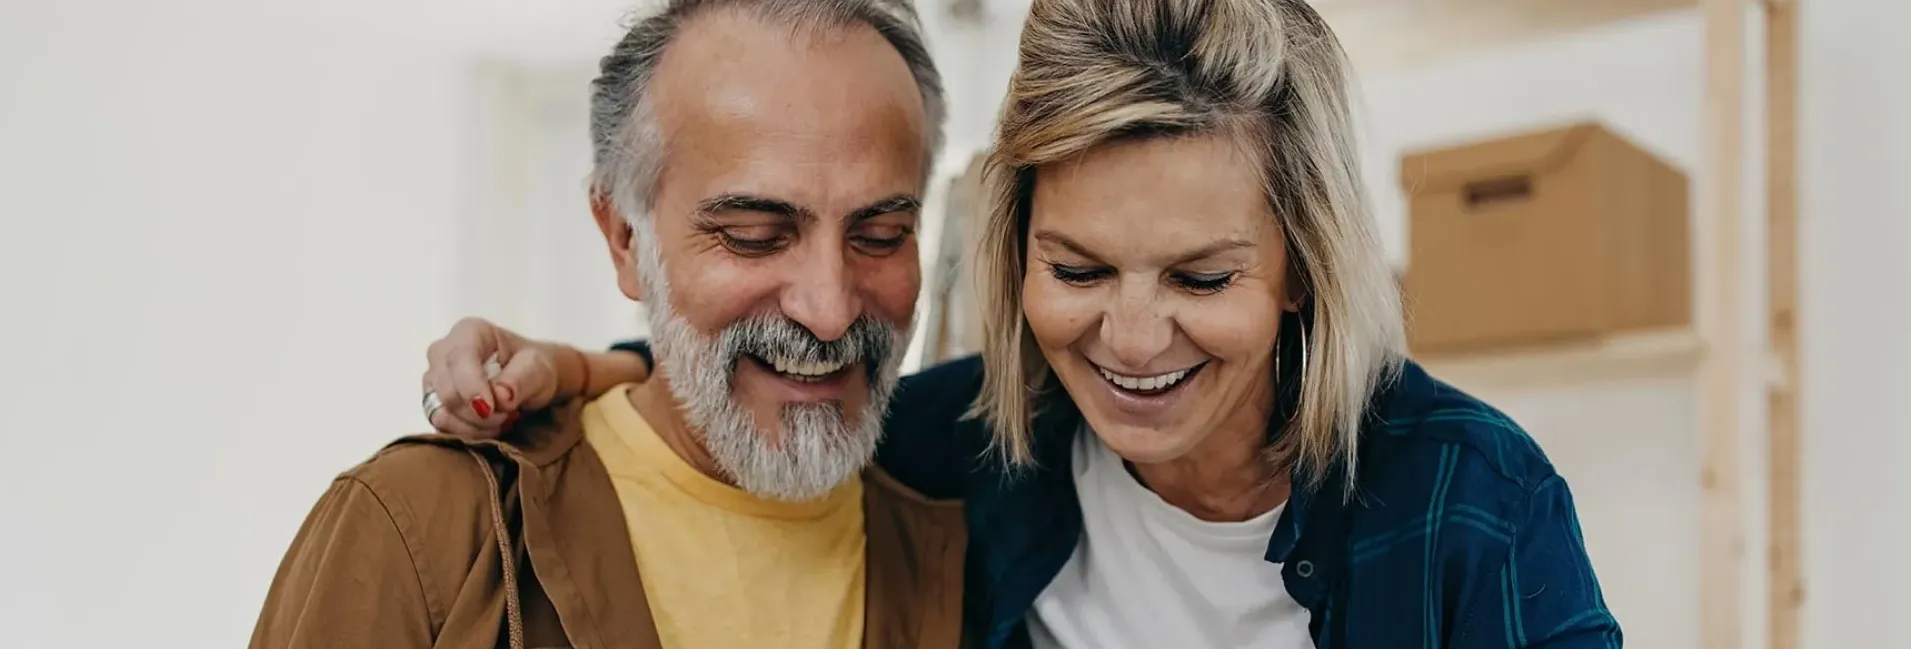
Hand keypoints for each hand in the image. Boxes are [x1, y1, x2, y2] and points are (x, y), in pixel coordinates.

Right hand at [421, 318, 561, 438]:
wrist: (530, 380)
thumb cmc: (532, 367)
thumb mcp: (538, 368)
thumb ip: (521, 379)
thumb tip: (500, 397)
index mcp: (469, 332)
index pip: (459, 359)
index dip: (472, 388)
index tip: (491, 409)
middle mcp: (443, 352)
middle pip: (447, 391)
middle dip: (479, 413)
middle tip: (509, 414)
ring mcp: (434, 379)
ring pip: (441, 412)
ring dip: (475, 426)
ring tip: (503, 419)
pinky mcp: (433, 403)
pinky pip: (442, 426)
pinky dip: (469, 433)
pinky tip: (490, 426)